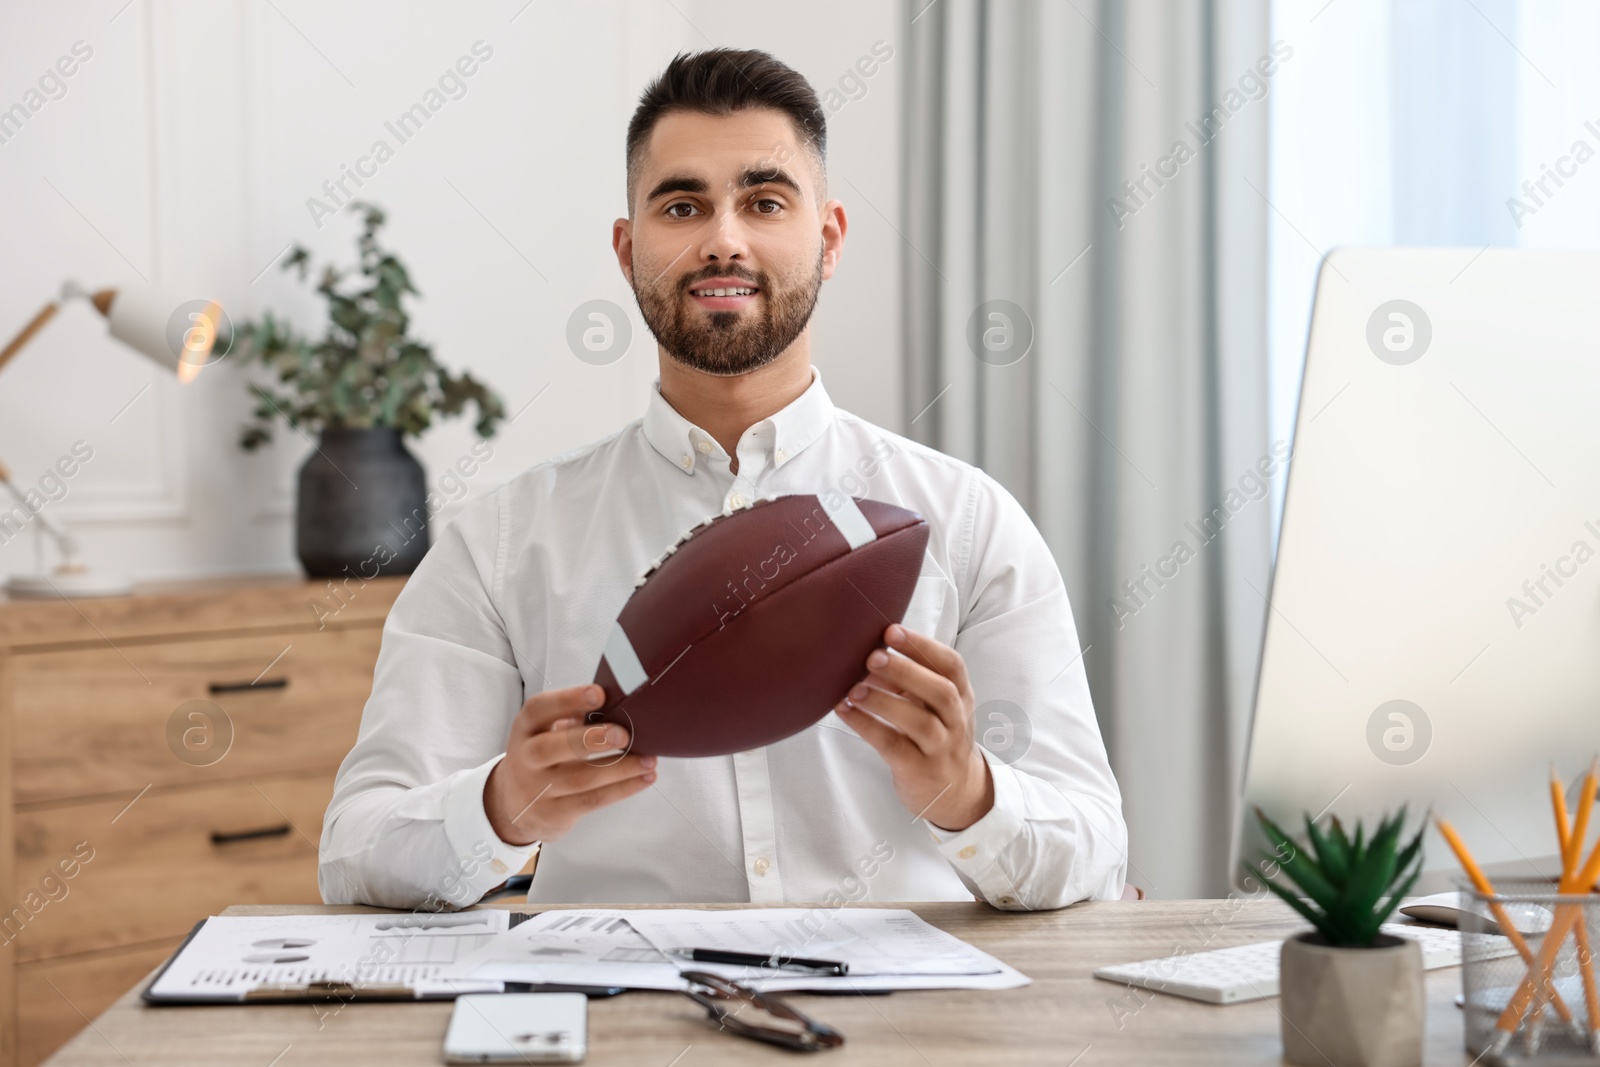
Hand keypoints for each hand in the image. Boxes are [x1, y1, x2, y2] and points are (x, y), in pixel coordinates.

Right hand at [484, 684, 656, 846]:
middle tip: (623, 734)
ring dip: (619, 768)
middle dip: (590, 739)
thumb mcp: (544, 732)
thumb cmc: (541, 757)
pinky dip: (623, 789)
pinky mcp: (555, 813)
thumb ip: (572, 718)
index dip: (567, 700)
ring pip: (579, 779)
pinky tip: (644, 778)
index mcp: (526, 728)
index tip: (599, 693)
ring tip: (649, 759)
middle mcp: (526, 758)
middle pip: (550, 748)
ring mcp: (538, 789)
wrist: (513, 806)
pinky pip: (592, 801)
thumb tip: (617, 704)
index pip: (538, 709)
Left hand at [834, 624, 993, 831]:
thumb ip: (909, 680)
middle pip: (940, 691)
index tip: (892, 631)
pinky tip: (845, 711)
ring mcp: (940, 748)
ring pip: (919, 722)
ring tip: (853, 688)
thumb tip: (867, 653)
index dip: (923, 646)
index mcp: (961, 696)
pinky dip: (868, 726)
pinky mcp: (919, 770)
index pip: (952, 665)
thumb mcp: (934, 706)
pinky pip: (894, 746)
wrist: (956, 792)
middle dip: (905, 671)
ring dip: (884, 701)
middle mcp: (956, 720)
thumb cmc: (937, 736)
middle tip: (872, 656)